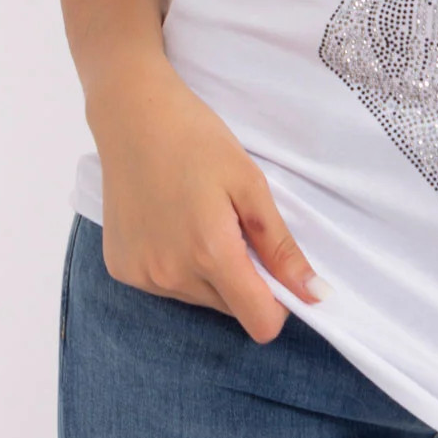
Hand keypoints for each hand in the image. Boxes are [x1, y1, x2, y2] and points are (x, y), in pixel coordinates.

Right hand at [89, 61, 330, 342]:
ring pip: (198, 298)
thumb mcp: (250, 185)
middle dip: (241, 279)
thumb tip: (316, 296)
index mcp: (211, 254)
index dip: (277, 303)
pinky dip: (175, 265)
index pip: (259, 323)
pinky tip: (167, 224)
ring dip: (207, 273)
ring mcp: (142, 276)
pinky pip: (164, 286)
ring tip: (195, 219)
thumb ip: (281, 247)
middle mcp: (172, 276)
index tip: (272, 267)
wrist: (132, 115)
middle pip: (230, 309)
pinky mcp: (120, 269)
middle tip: (230, 226)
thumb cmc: (197, 140)